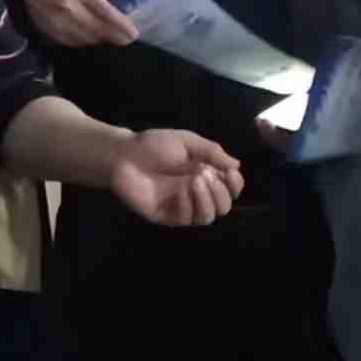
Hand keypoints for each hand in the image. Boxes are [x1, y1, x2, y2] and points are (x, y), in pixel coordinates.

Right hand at [21, 0, 137, 48]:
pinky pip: (73, 42)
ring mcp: (57, 23)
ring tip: (110, 38)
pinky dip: (85, 41)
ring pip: (86, 38)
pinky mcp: (50, 33)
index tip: (134, 34)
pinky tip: (91, 38)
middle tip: (127, 40)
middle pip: (97, 29)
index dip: (120, 25)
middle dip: (113, 36)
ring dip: (100, 39)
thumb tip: (114, 18)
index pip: (103, 11)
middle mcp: (66, 7)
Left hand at [109, 128, 242, 227]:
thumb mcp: (187, 142)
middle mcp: (197, 193)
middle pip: (224, 205)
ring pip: (209, 217)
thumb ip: (211, 152)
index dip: (235, 184)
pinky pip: (188, 218)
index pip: (230, 188)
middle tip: (204, 175)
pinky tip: (179, 190)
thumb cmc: (153, 146)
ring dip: (207, 199)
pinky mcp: (168, 216)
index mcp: (205, 174)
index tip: (229, 173)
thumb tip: (236, 164)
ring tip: (194, 181)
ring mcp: (183, 206)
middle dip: (220, 192)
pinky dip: (188, 204)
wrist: (123, 156)